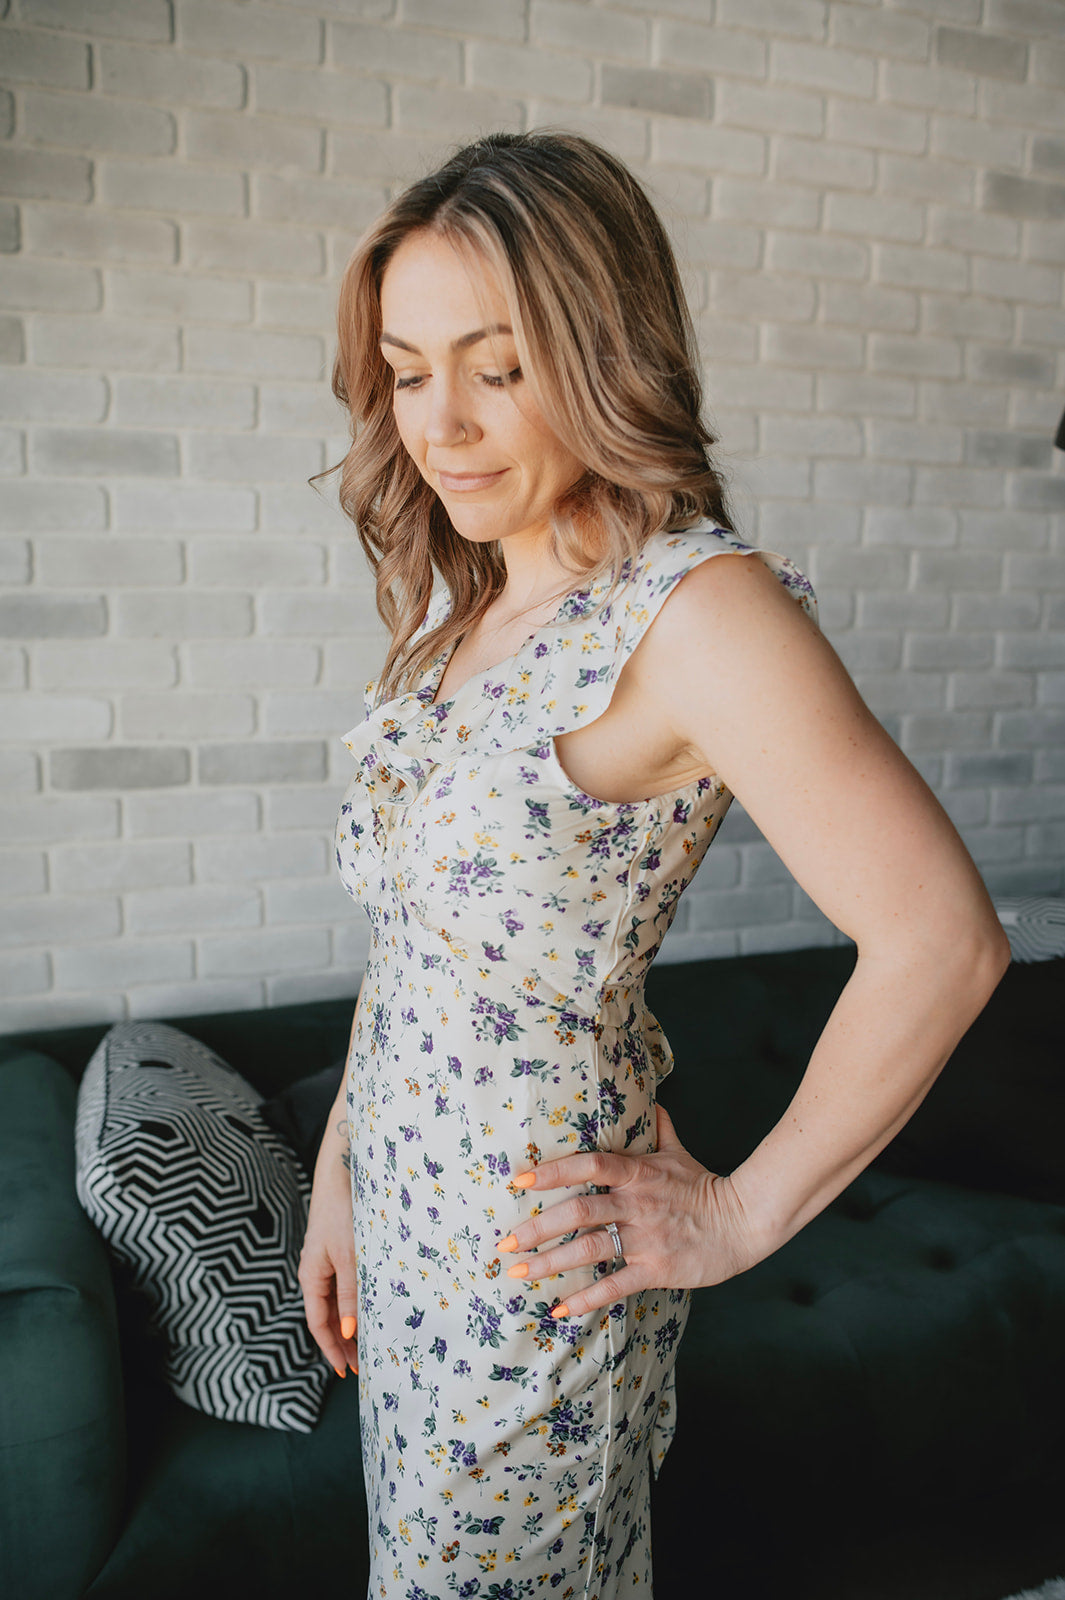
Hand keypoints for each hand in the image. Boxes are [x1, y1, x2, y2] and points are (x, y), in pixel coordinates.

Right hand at [298, 1160, 359, 1376]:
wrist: (341, 1175)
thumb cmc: (343, 1213)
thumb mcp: (349, 1257)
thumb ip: (351, 1293)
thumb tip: (351, 1331)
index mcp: (311, 1276)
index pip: (318, 1324)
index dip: (331, 1350)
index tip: (344, 1372)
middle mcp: (315, 1273)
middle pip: (327, 1317)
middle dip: (342, 1343)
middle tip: (360, 1368)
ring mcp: (326, 1262)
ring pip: (336, 1303)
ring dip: (350, 1324)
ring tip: (367, 1347)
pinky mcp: (337, 1252)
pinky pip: (343, 1287)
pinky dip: (354, 1304)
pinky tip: (368, 1311)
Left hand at [497, 1104, 763, 1318]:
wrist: (744, 1222)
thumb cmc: (706, 1186)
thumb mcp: (679, 1152)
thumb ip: (660, 1129)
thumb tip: (652, 1101)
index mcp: (638, 1173)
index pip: (588, 1165)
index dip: (552, 1172)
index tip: (519, 1182)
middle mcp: (636, 1204)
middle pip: (578, 1212)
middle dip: (537, 1228)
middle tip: (505, 1241)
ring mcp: (645, 1238)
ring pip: (589, 1250)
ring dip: (549, 1263)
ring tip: (518, 1273)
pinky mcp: (656, 1270)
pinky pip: (614, 1285)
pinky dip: (585, 1299)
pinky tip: (558, 1308)